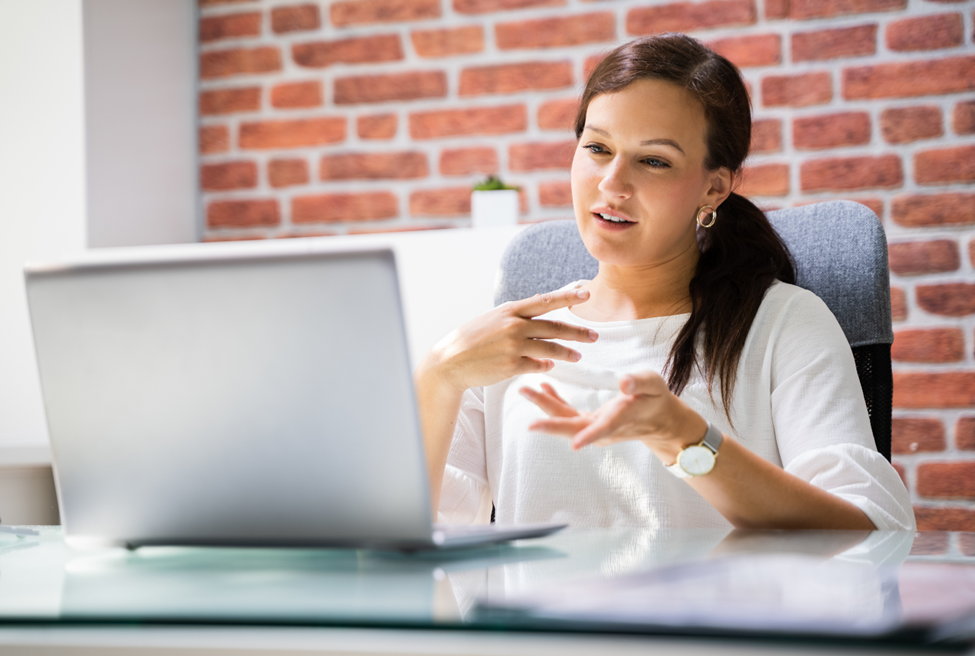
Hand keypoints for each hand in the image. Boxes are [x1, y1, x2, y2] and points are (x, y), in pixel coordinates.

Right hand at [422, 288, 598, 392]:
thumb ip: (518, 315)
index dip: (567, 297)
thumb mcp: (494, 318)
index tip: (586, 294)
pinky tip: (549, 366)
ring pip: (551, 349)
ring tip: (578, 356)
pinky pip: (537, 366)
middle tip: (594, 335)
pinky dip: (545, 366)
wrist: (451, 361)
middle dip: (578, 332)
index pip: (545, 301)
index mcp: (510, 310)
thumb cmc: (473, 339)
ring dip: (567, 353)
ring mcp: (513, 346)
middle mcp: (514, 326)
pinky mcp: (511, 365)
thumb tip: (541, 306)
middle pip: (554, 328)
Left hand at [519, 372, 705, 456]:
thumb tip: (624, 381)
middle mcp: (603, 428)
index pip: (604, 429)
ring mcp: (594, 427)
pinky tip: (543, 388)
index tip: (575, 444)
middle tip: (530, 424)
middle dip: (551, 425)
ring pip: (566, 420)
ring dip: (545, 407)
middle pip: (574, 429)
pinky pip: (567, 414)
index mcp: (621, 419)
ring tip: (525, 390)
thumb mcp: (654, 384)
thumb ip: (640, 382)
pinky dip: (554, 401)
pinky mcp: (589, 422)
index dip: (590, 436)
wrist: (657, 419)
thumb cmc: (655, 398)